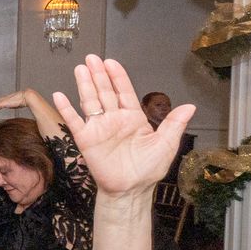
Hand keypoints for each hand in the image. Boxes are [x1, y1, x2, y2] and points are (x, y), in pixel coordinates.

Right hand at [53, 54, 194, 197]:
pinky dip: (66, 109)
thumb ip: (174, 124)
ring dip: (84, 85)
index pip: (124, 92)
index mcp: (133, 118)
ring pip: (90, 101)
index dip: (118, 77)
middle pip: (105, 92)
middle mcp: (114, 120)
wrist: (131, 190)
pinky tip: (60, 95)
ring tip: (80, 69)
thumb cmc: (147, 170)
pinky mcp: (86, 140)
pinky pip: (74, 121)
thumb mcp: (166, 145)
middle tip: (92, 59)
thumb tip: (190, 107)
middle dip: (99, 74)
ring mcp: (99, 128)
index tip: (112, 63)